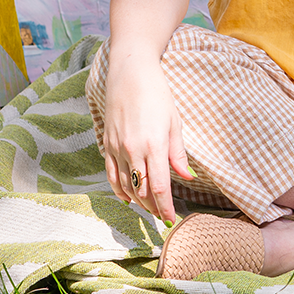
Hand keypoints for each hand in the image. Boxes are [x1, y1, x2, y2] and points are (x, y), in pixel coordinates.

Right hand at [101, 51, 195, 223]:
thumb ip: (178, 153)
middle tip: (162, 216)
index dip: (164, 207)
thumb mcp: (174, 122)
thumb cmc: (157, 94)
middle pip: (141, 191)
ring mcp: (117, 148)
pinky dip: (119, 189)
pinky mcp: (107, 143)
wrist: (130, 73)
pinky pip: (111, 174)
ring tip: (149, 209)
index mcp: (153, 145)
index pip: (158, 187)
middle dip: (152, 207)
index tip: (170, 219)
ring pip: (125, 186)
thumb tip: (187, 178)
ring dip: (137, 201)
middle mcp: (132, 150)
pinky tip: (127, 197)